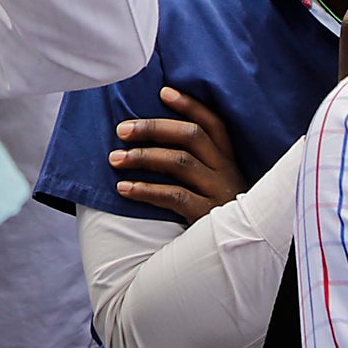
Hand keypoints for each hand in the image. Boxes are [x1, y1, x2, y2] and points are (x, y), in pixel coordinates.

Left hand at [110, 86, 248, 222]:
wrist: (232, 255)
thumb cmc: (212, 211)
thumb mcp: (211, 183)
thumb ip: (193, 160)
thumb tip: (146, 135)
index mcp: (227, 160)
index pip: (212, 124)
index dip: (189, 105)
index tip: (163, 91)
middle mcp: (226, 172)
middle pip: (191, 136)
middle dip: (153, 128)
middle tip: (122, 130)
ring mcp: (219, 193)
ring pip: (180, 162)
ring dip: (142, 156)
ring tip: (115, 159)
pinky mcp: (207, 216)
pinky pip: (174, 196)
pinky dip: (145, 190)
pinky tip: (124, 188)